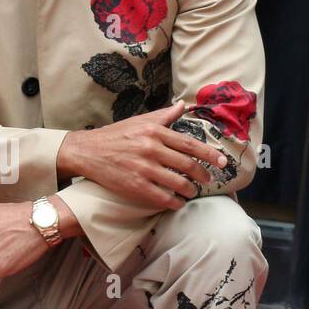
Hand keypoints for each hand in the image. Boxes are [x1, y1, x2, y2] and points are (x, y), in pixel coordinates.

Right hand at [62, 102, 230, 209]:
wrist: (87, 151)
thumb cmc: (115, 135)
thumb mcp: (139, 121)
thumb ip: (164, 115)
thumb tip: (182, 105)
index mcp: (154, 131)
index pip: (189, 144)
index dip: (209, 153)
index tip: (222, 161)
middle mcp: (151, 148)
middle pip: (187, 164)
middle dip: (202, 175)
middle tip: (208, 180)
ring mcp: (143, 168)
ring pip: (177, 182)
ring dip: (190, 190)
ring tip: (192, 193)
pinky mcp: (134, 185)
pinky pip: (161, 197)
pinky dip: (174, 202)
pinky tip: (177, 203)